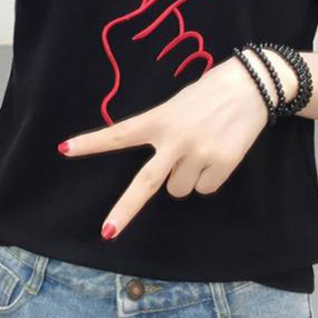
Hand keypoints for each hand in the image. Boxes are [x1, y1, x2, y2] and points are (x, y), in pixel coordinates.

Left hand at [58, 49, 296, 239]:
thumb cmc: (209, 93)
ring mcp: (199, 153)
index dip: (91, 142)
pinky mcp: (222, 164)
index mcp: (160, 119)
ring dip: (186, 177)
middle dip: (125, 210)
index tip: (64, 149)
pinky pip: (205, 188)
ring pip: (180, 189)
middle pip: (146, 183)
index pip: (120, 133)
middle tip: (107, 232)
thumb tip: (164, 173)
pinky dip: (209, 177)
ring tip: (202, 148)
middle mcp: (176, 139)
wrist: (253, 85)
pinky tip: (218, 153)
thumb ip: (164, 132)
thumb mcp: (178, 105)